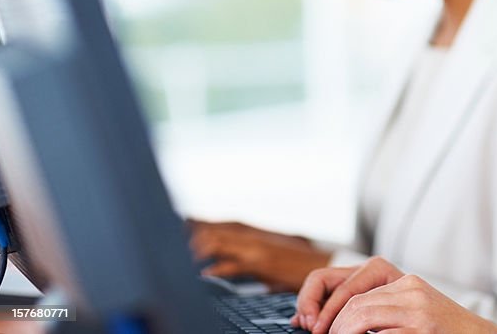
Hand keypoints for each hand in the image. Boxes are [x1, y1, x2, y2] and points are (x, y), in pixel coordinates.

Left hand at [188, 219, 329, 291]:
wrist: (325, 267)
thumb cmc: (301, 263)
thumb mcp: (277, 252)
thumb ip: (255, 254)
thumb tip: (236, 262)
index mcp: (258, 235)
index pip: (226, 224)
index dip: (204, 222)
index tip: (184, 220)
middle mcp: (255, 238)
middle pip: (218, 230)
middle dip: (195, 231)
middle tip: (172, 233)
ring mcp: (258, 249)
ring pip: (222, 243)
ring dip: (200, 248)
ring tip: (182, 254)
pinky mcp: (262, 264)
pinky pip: (234, 266)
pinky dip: (217, 269)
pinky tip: (204, 275)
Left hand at [292, 257, 496, 333]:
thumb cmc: (443, 333)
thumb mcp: (407, 314)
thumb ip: (374, 311)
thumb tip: (318, 320)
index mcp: (401, 281)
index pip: (345, 281)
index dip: (318, 301)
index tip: (308, 323)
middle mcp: (409, 287)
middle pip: (351, 299)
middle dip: (327, 323)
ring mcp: (418, 307)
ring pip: (360, 314)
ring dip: (341, 333)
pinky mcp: (422, 327)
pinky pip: (380, 333)